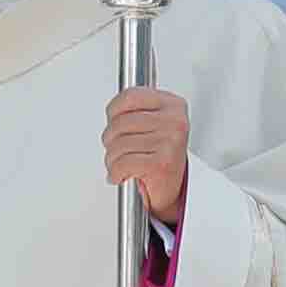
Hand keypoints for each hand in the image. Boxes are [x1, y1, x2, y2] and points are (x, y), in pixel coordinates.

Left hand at [105, 86, 191, 225]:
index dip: (114, 111)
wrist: (172, 189)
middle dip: (111, 140)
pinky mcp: (161, 164)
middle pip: (119, 123)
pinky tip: (122, 175)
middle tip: (118, 150)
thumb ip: (135, 111)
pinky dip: (116, 173)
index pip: (130, 96)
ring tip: (122, 164)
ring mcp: (169, 142)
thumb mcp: (153, 124)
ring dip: (112, 159)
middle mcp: (174, 122)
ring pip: (118, 145)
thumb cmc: (160, 156)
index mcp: (173, 106)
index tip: (114, 121)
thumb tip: (112, 111)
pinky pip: (121, 164)